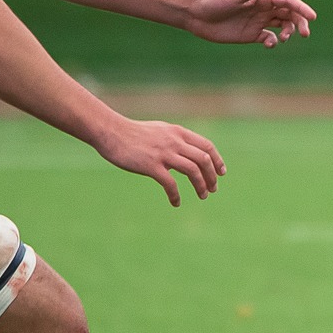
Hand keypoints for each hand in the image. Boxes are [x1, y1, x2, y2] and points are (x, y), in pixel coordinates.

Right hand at [95, 117, 226, 205]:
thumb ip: (175, 138)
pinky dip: (176, 195)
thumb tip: (186, 150)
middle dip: (212, 176)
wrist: (111, 131)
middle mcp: (175, 142)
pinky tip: (176, 202)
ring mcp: (163, 153)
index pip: (207, 146)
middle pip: (203, 160)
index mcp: (178, 132)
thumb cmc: (133, 133)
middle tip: (213, 189)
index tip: (221, 173)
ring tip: (203, 196)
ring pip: (192, 171)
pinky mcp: (151, 165)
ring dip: (201, 185)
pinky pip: (170, 183)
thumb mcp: (160, 130)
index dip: (217, 161)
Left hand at [184, 0, 315, 47]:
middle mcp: (263, 9)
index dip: (302, 8)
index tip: (312, 18)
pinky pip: (269, 38)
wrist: (196, 14)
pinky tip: (270, 43)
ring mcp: (257, 22)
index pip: (288, 2)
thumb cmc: (215, 0)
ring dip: (289, 32)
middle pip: (289, 15)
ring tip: (284, 38)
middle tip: (305, 33)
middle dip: (300, 23)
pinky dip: (273, 42)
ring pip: (282, 26)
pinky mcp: (250, 35)